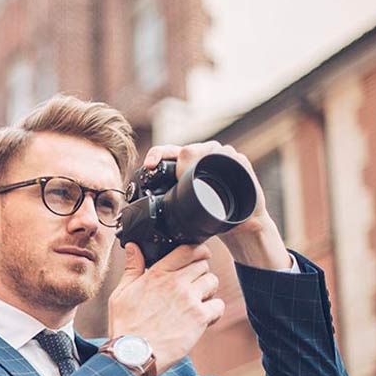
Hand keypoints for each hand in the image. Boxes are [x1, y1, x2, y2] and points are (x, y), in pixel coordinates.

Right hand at [108, 242, 224, 375]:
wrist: (134, 353)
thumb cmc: (126, 326)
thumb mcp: (121, 293)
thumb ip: (132, 268)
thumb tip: (133, 247)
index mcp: (157, 274)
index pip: (187, 250)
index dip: (196, 250)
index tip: (197, 256)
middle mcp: (176, 283)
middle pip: (203, 264)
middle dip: (199, 272)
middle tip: (192, 284)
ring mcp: (190, 300)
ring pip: (212, 281)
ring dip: (207, 289)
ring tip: (197, 301)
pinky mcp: (200, 318)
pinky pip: (219, 305)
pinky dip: (214, 310)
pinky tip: (203, 317)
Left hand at [144, 142, 291, 269]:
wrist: (241, 226)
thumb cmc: (211, 217)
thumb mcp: (184, 214)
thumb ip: (166, 208)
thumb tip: (133, 223)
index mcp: (186, 164)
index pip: (168, 152)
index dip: (157, 155)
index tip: (149, 166)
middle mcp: (203, 155)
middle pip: (187, 149)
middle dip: (177, 159)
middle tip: (174, 175)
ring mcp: (222, 157)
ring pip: (207, 149)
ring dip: (198, 159)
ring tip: (193, 174)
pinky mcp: (240, 163)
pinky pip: (231, 156)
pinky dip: (224, 161)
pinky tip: (219, 170)